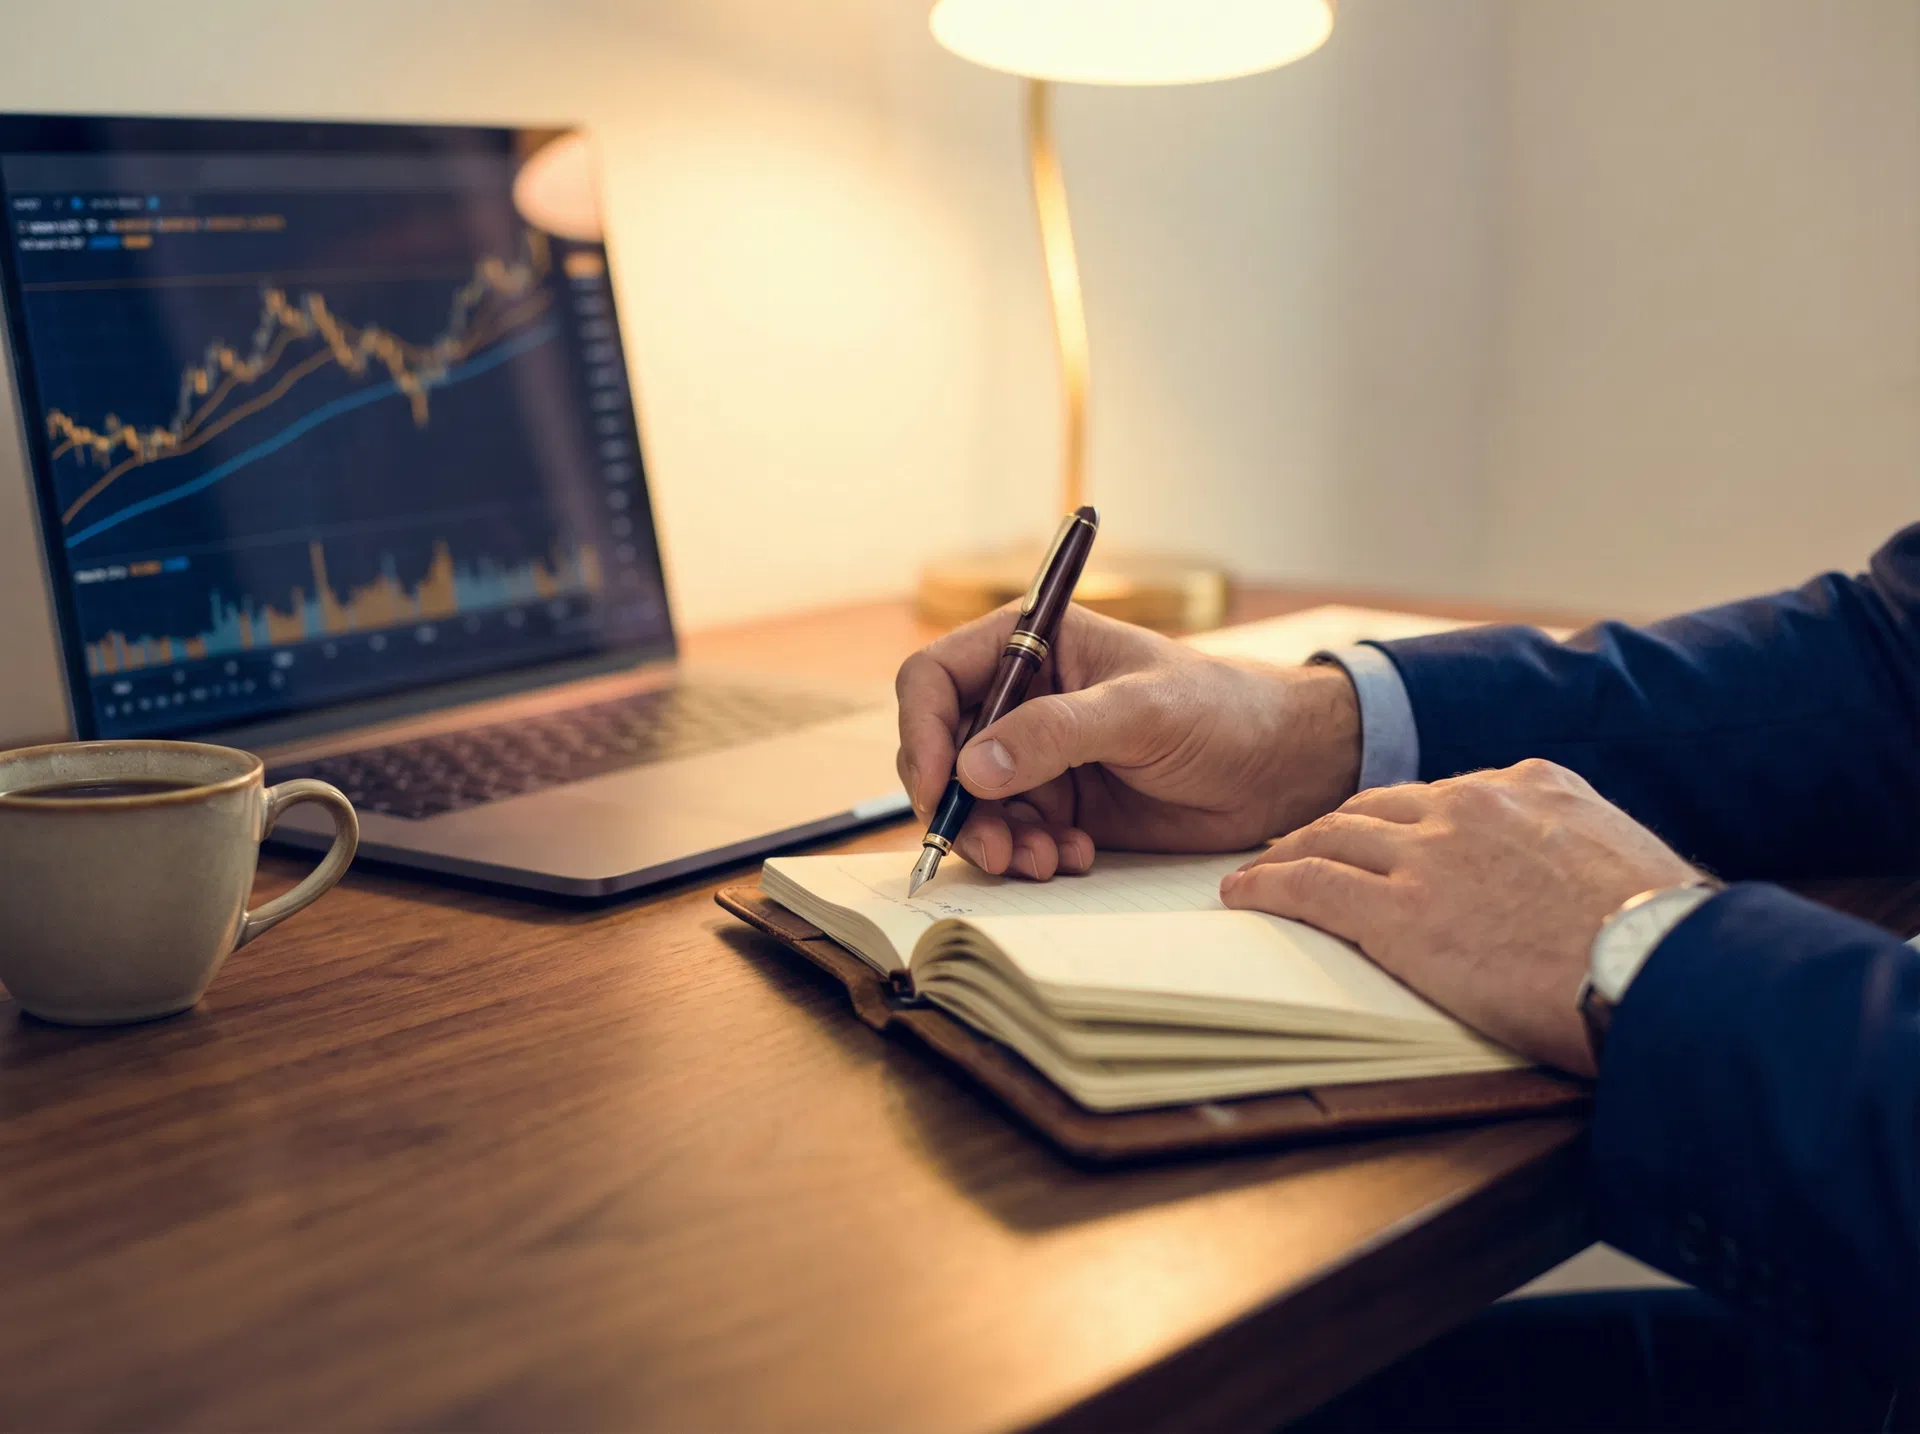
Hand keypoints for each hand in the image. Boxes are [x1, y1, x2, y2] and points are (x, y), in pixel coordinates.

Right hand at [895, 603, 1360, 879]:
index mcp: (1031, 644)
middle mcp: (1022, 698)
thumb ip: (1055, 733)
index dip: (919, 730)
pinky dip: (1031, 854)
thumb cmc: (1223, 709)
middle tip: (993, 848)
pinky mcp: (1062, 804)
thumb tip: (970, 767)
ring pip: (973, 803)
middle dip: (958, 804)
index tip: (936, 784)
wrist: (1282, 765)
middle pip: (942, 750)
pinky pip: (1015, 834)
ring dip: (995, 839)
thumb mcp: (1140, 711)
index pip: (935, 678)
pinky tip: (1076, 857)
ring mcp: (1039, 755)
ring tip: (1041, 862)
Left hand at [1219, 759, 1699, 1076]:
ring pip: (1332, 838)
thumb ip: (1578, 852)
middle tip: (1297, 849)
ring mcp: (1431, 853)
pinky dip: (1267, 887)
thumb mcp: (1630, 861)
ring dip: (1288, 853)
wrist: (1662, 967)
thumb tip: (1570, 883)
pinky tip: (1243, 897)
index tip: (1375, 838)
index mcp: (1533, 784)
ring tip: (1261, 872)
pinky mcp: (1400, 910)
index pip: (1440, 795)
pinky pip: (1309, 886)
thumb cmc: (1664, 940)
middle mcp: (1474, 803)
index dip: (1397, 820)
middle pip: (1375, 807)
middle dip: (1331, 829)